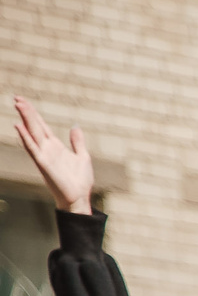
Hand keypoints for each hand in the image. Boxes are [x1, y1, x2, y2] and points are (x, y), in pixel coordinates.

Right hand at [11, 98, 93, 214]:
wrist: (79, 197)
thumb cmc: (80, 180)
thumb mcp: (83, 156)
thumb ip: (77, 142)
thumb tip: (75, 126)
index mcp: (55, 146)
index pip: (41, 125)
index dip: (33, 113)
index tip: (23, 100)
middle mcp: (47, 148)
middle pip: (34, 125)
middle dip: (26, 112)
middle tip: (16, 97)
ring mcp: (43, 155)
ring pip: (31, 133)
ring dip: (25, 119)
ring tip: (18, 105)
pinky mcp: (43, 164)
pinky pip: (32, 149)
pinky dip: (25, 138)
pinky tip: (19, 126)